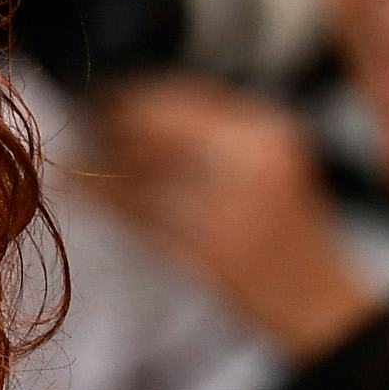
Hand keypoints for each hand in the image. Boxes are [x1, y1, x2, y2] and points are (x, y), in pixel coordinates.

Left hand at [90, 72, 384, 356]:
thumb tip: (142, 108)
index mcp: (268, 133)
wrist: (313, 297)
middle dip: (115, 125)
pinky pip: (144, 218)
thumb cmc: (284, 228)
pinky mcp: (206, 250)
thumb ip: (217, 130)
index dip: (139, 95)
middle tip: (82, 117)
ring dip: (103, 163)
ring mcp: (231, 209)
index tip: (107, 92)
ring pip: (147, 174)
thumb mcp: (268, 160)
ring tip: (75, 152)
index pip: (189, 99)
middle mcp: (253, 164)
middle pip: (163, 133)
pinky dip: (110, 203)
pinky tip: (82, 193)